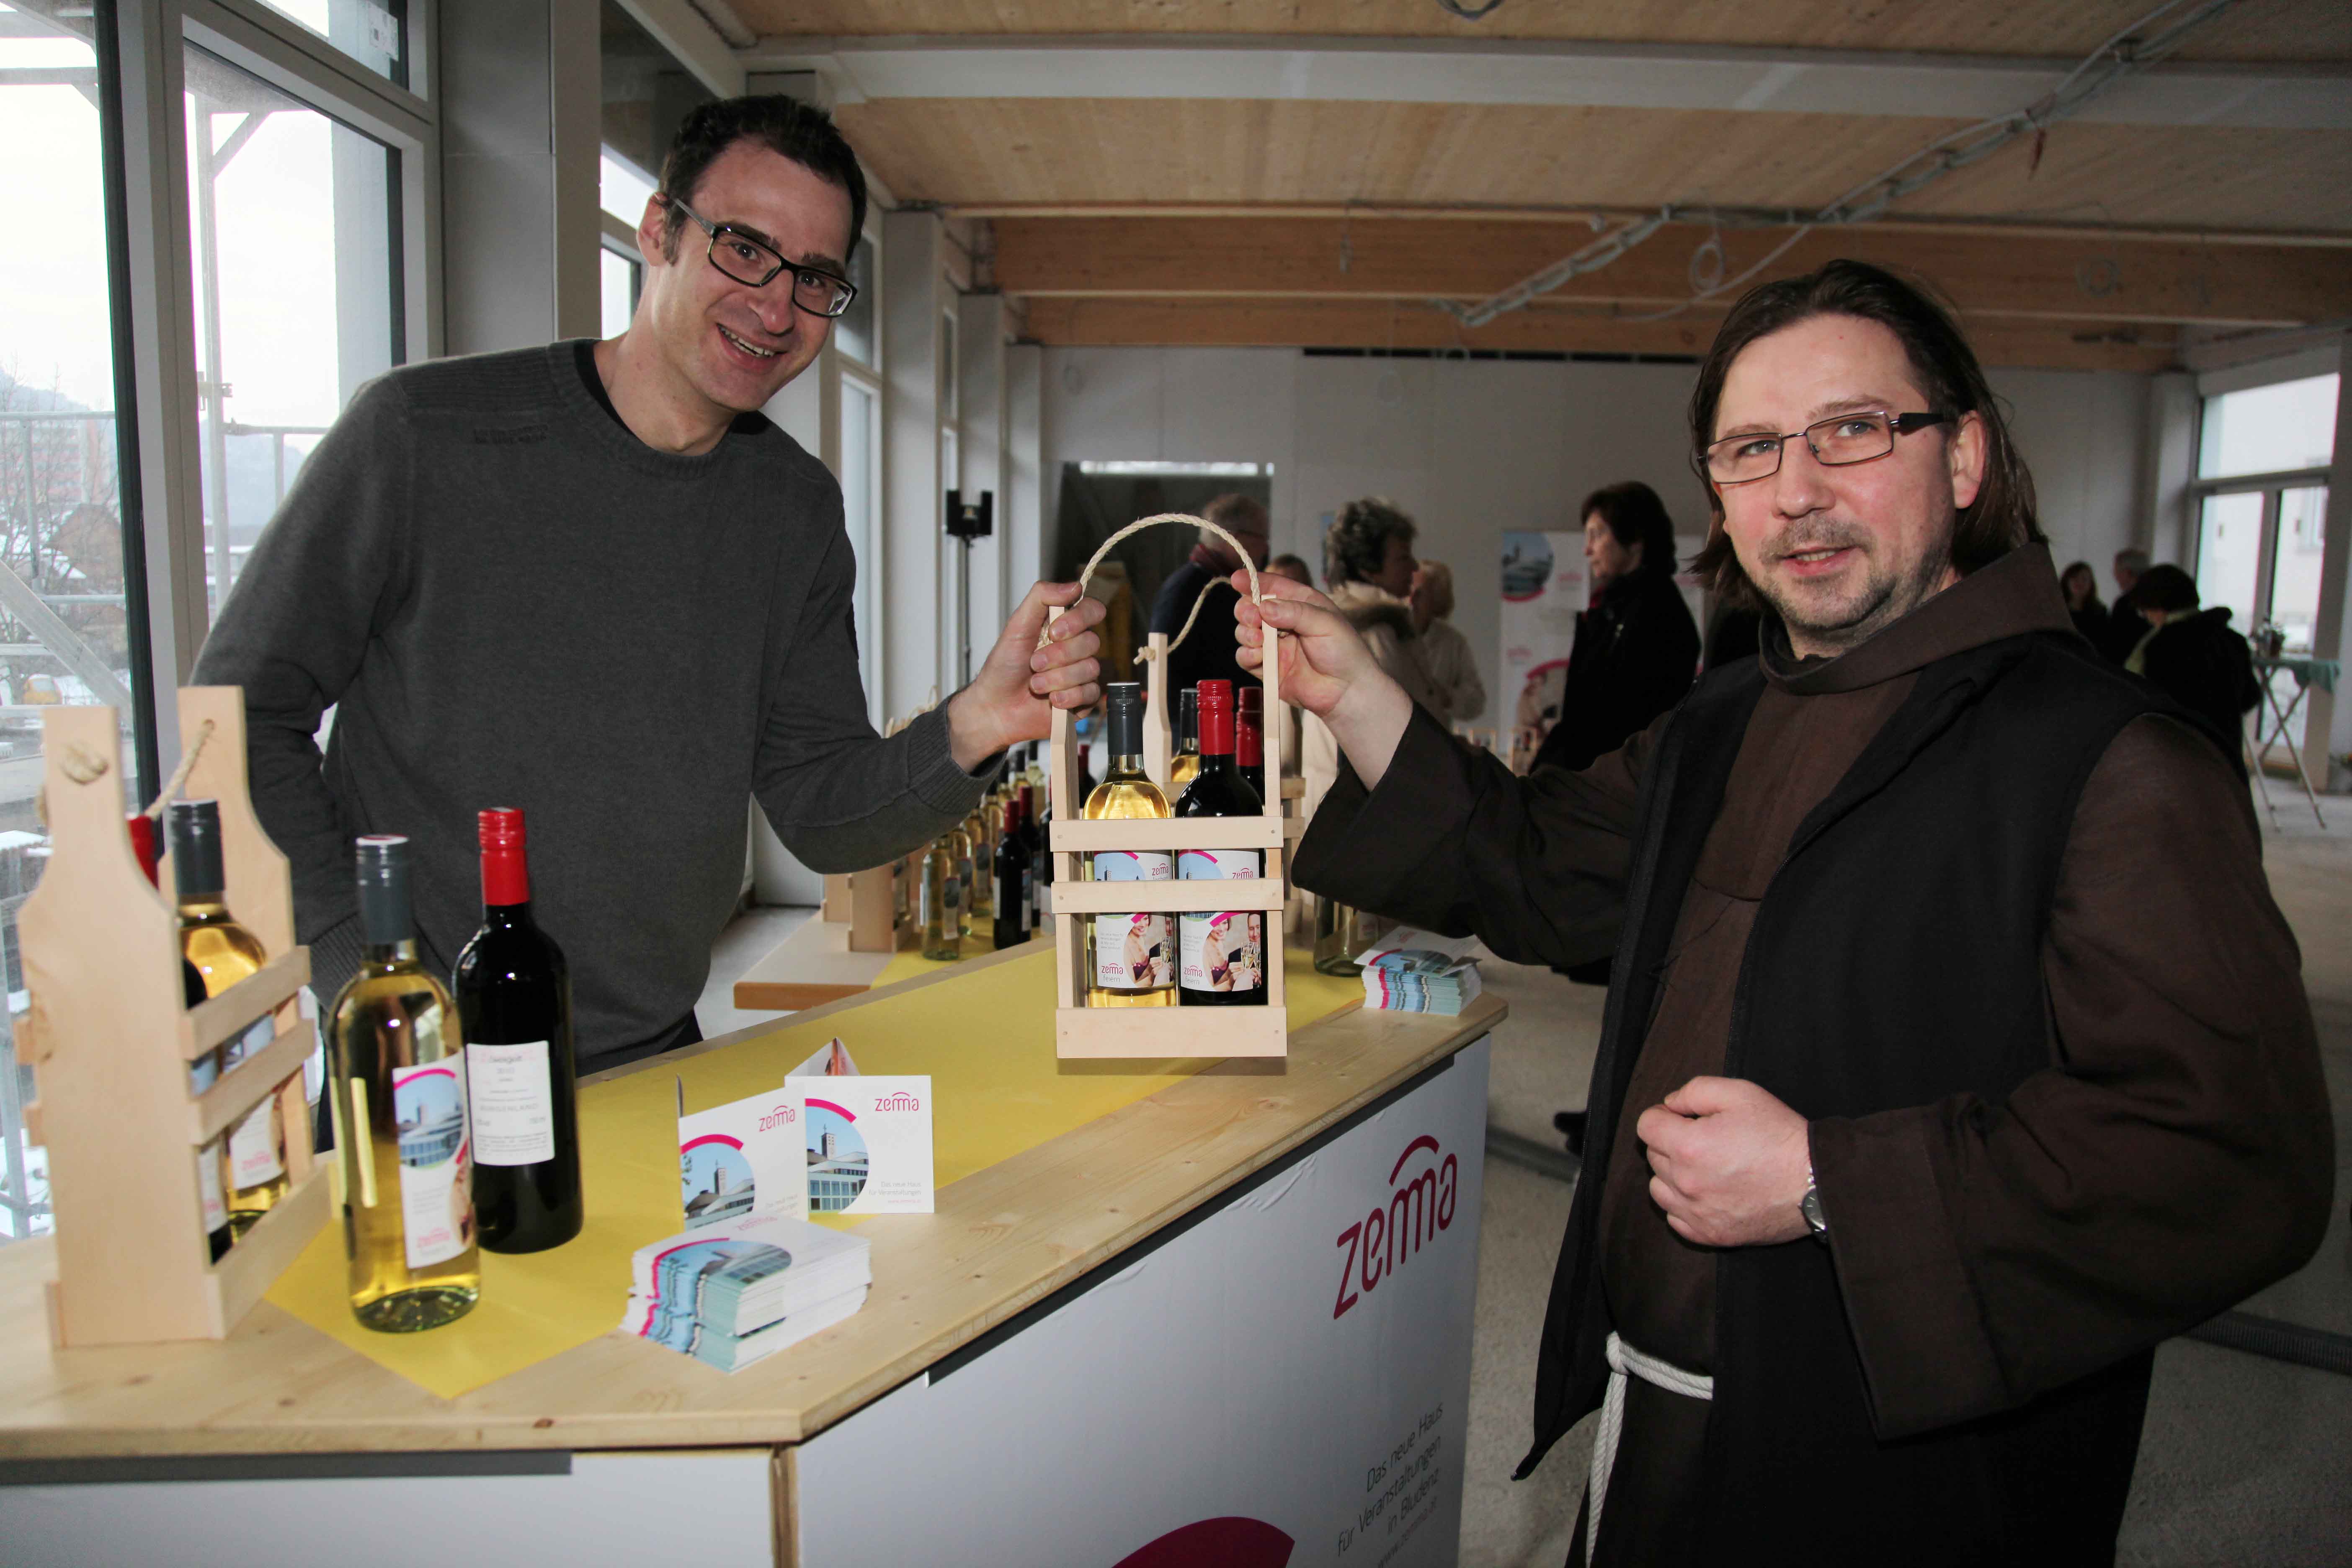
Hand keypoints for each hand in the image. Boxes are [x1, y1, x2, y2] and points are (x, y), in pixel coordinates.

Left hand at [943, 581, 1105, 770]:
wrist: (995, 707)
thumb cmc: (1003, 667)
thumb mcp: (1017, 626)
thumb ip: (1042, 598)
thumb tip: (1075, 586)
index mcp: (1064, 627)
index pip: (1092, 610)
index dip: (1079, 619)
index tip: (1055, 631)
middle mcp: (1077, 648)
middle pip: (1091, 642)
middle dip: (1058, 655)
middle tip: (1033, 663)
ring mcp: (1082, 674)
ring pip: (1091, 669)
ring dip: (1057, 678)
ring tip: (1035, 685)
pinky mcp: (1084, 700)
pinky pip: (1091, 693)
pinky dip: (1067, 697)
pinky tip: (1051, 701)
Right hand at [1231, 569, 1413, 788]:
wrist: (1347, 691)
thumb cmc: (1344, 652)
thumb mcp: (1325, 623)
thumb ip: (1294, 612)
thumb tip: (1263, 607)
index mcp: (1300, 603)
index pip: (1272, 586)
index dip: (1253, 581)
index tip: (1237, 579)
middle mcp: (1283, 622)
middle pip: (1251, 608)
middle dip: (1246, 610)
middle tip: (1253, 618)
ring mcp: (1274, 645)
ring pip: (1244, 632)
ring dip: (1245, 633)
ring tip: (1259, 641)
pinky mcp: (1267, 668)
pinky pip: (1245, 657)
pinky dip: (1246, 655)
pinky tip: (1259, 657)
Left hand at [1636, 1076, 1811, 1246]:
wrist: (1815, 1182)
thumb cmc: (1780, 1136)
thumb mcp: (1740, 1093)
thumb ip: (1695, 1091)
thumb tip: (1670, 1103)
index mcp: (1688, 1146)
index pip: (1646, 1125)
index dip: (1662, 1114)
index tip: (1682, 1116)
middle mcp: (1686, 1183)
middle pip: (1653, 1155)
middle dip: (1671, 1141)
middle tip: (1704, 1138)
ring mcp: (1697, 1213)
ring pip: (1659, 1189)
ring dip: (1673, 1174)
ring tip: (1704, 1166)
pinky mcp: (1711, 1235)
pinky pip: (1676, 1219)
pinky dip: (1684, 1205)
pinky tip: (1706, 1193)